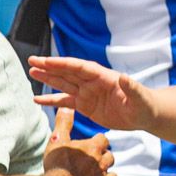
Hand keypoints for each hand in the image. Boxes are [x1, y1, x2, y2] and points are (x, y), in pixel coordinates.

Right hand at [27, 57, 154, 131]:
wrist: (144, 114)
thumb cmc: (144, 104)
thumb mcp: (140, 97)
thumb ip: (132, 88)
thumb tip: (125, 77)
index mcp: (103, 76)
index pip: (79, 67)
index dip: (63, 64)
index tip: (46, 61)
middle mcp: (92, 82)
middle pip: (67, 72)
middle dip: (50, 67)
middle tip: (32, 61)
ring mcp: (87, 93)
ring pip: (63, 84)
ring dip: (48, 78)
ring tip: (32, 72)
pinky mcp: (85, 106)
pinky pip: (65, 102)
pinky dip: (51, 100)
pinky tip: (37, 99)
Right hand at [41, 107, 115, 175]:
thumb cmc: (57, 164)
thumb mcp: (58, 140)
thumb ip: (64, 123)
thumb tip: (66, 107)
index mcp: (94, 148)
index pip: (104, 140)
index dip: (98, 142)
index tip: (92, 145)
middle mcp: (102, 164)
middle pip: (110, 157)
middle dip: (104, 159)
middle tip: (93, 161)